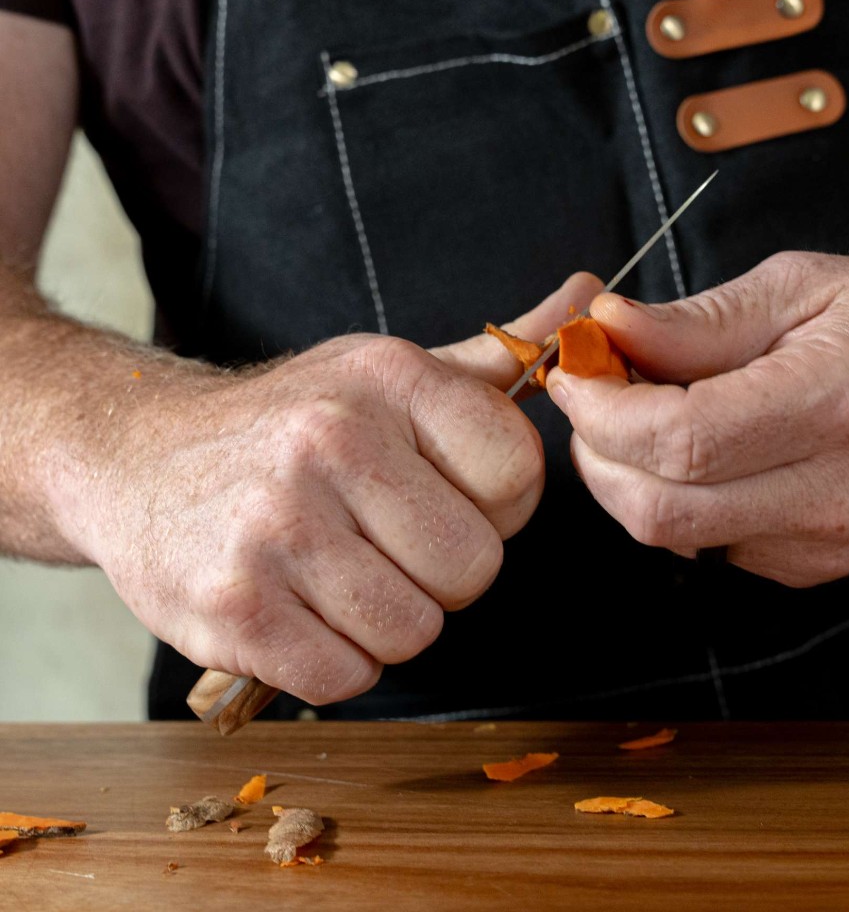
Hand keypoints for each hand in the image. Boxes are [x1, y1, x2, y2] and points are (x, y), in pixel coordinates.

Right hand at [82, 274, 600, 704]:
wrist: (136, 456)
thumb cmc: (289, 421)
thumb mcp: (389, 371)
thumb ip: (495, 353)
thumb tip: (589, 295)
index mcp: (390, 379)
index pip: (521, 474)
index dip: (496, 504)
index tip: (446, 494)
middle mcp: (331, 441)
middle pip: (476, 568)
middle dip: (442, 571)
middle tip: (384, 540)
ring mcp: (275, 526)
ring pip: (416, 631)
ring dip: (387, 618)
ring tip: (337, 571)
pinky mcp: (232, 608)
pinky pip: (348, 677)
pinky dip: (334, 658)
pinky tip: (300, 608)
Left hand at [546, 252, 848, 586]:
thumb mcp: (803, 287)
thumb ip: (697, 319)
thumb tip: (607, 325)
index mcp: (832, 407)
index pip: (679, 441)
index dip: (601, 411)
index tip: (575, 372)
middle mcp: (833, 494)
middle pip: (660, 510)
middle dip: (596, 454)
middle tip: (593, 395)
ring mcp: (827, 546)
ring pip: (674, 539)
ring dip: (628, 479)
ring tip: (642, 416)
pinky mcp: (819, 569)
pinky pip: (711, 547)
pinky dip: (679, 501)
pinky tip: (700, 455)